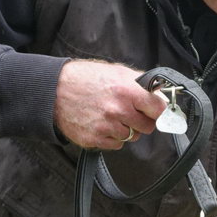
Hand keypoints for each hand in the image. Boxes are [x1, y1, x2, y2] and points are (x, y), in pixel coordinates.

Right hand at [53, 59, 167, 149]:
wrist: (54, 90)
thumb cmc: (85, 78)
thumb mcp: (116, 71)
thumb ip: (141, 83)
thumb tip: (162, 93)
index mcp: (126, 90)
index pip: (158, 109)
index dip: (158, 110)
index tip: (155, 110)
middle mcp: (118, 110)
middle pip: (147, 127)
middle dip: (142, 120)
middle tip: (130, 112)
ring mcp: (106, 127)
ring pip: (132, 137)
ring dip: (126, 129)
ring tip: (111, 116)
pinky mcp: (95, 139)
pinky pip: (116, 145)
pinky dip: (112, 137)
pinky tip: (102, 124)